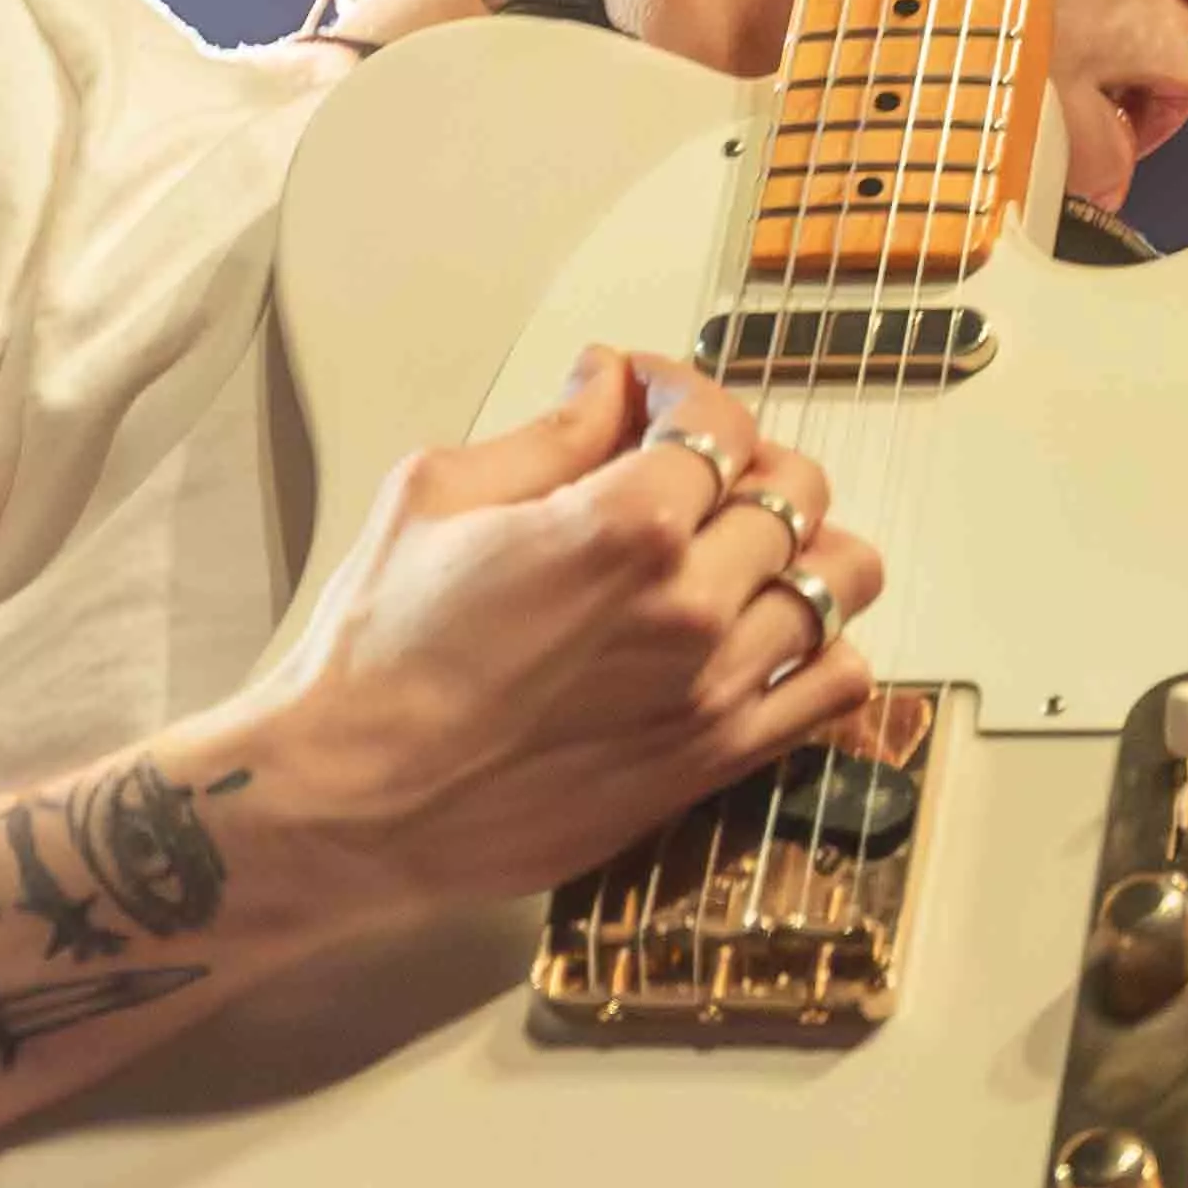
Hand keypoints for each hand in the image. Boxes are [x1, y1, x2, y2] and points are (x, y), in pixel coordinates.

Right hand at [190, 349, 882, 918]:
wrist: (350, 805)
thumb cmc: (375, 658)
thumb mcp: (436, 498)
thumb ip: (550, 432)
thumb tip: (610, 382)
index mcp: (625, 527)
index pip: (719, 423)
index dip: (684, 393)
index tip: (653, 398)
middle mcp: (690, 606)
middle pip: (794, 493)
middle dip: (744, 465)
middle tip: (692, 475)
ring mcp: (714, 689)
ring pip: (838, 582)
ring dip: (799, 551)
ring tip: (742, 553)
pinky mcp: (712, 760)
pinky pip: (835, 686)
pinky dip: (824, 649)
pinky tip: (766, 639)